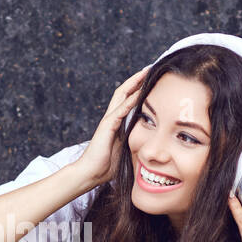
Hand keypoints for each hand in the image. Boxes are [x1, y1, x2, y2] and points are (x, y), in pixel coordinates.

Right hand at [76, 65, 150, 186]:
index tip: (151, 79)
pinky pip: (120, 111)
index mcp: (117, 123)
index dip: (138, 88)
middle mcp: (112, 118)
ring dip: (133, 83)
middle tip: (149, 68)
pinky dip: (130, 101)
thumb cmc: (106, 165)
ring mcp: (108, 121)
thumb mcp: (125, 150)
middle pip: (124, 92)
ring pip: (121, 95)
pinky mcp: (107, 127)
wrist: (90, 173)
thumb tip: (148, 144)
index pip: (128, 100)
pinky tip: (139, 92)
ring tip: (145, 72)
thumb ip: (133, 142)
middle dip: (136, 79)